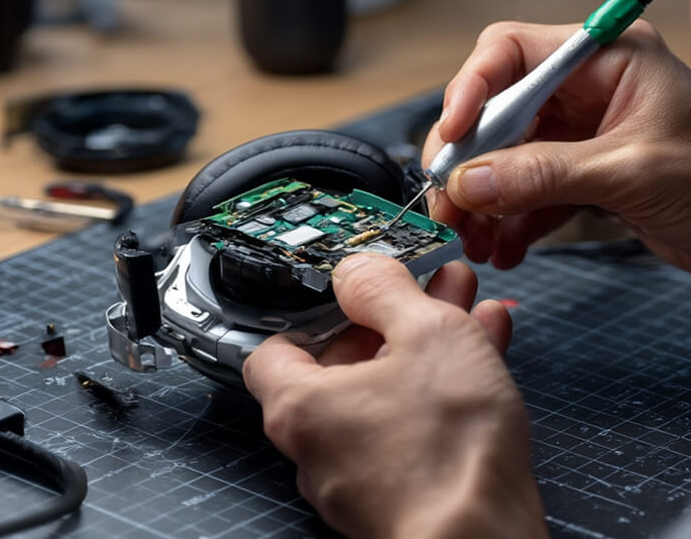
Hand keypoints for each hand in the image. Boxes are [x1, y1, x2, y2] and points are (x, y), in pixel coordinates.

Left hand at [243, 255, 546, 538]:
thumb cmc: (449, 455)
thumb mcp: (425, 334)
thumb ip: (383, 289)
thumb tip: (358, 271)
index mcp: (302, 406)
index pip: (276, 346)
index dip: (312, 311)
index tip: (349, 288)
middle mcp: (320, 445)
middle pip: (345, 363)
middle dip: (391, 316)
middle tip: (426, 287)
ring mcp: (359, 472)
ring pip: (388, 387)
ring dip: (424, 344)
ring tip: (465, 307)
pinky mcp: (401, 488)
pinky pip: (412, 420)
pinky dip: (439, 383)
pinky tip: (483, 348)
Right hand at [423, 20, 690, 270]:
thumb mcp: (630, 170)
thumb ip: (545, 174)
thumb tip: (470, 183)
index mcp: (604, 60)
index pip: (512, 52)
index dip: (471, 88)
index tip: (452, 135)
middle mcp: (581, 91)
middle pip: (495, 113)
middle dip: (467, 163)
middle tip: (447, 204)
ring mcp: (574, 136)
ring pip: (501, 160)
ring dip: (481, 203)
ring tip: (472, 238)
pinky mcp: (572, 175)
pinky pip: (522, 193)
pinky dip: (508, 224)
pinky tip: (504, 248)